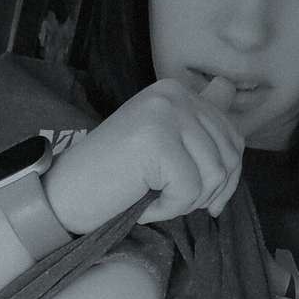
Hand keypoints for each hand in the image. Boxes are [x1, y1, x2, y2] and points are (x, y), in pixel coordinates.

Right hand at [45, 76, 244, 232]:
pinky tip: (144, 204)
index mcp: (178, 91)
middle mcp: (175, 94)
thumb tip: (230, 90)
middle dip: (207, 192)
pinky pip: (190, 190)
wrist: (66, 192)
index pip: (233, 136)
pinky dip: (169, 209)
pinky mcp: (158, 139)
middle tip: (170, 201)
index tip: (205, 198)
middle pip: (229, 157)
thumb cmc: (114, 175)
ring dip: (185, 202)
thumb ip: (197, 120)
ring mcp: (166, 113)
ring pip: (213, 176)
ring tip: (154, 199)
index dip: (227, 177)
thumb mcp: (164, 140)